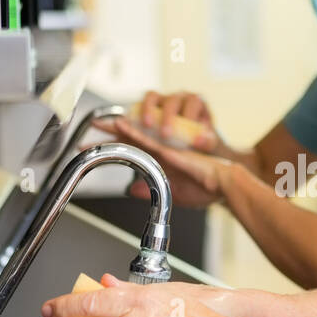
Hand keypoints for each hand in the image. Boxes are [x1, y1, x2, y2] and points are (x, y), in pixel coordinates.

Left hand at [104, 117, 233, 207]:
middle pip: (131, 140)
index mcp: (160, 162)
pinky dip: (135, 133)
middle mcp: (160, 153)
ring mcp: (166, 150)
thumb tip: (132, 190)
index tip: (95, 147)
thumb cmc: (206, 188)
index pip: (132, 152)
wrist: (224, 184)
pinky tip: (122, 125)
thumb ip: (152, 191)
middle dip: (110, 134)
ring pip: (137, 137)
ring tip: (98, 123)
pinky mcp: (172, 152)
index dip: (114, 148)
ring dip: (117, 129)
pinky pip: (150, 140)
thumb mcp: (174, 194)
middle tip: (91, 128)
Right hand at [124, 90, 221, 152]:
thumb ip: (207, 141)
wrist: (189, 140)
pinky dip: (132, 115)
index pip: (192, 101)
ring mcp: (161, 101)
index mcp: (195, 102)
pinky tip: (127, 124)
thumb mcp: (209, 140)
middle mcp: (177, 98)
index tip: (186, 128)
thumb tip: (200, 140)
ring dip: (147, 110)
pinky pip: (137, 106)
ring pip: (151, 97)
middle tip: (165, 135)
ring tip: (146, 126)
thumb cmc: (200, 138)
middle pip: (171, 100)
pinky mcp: (147, 108)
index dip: (189, 113)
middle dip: (167, 117)